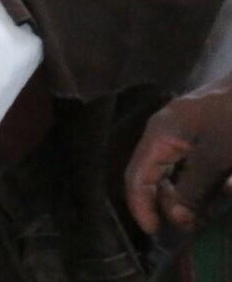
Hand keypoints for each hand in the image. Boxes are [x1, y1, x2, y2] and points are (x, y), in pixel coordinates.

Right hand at [125, 83, 231, 234]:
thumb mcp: (215, 156)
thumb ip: (193, 188)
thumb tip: (176, 218)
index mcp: (159, 135)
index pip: (137, 177)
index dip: (141, 207)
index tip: (156, 233)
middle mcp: (166, 131)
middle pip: (155, 174)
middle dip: (169, 201)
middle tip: (191, 225)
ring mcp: (186, 128)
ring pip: (178, 169)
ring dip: (191, 192)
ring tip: (209, 206)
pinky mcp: (206, 128)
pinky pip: (197, 161)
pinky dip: (205, 178)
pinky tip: (225, 183)